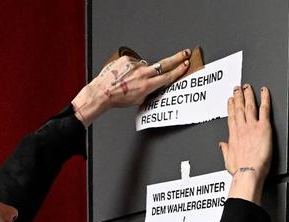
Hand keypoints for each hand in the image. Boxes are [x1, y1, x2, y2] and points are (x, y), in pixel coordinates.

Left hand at [72, 48, 191, 125]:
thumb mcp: (137, 100)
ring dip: (142, 71)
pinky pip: (133, 63)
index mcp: (147, 85)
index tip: (185, 65)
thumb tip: (153, 85)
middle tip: (186, 53)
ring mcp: (134, 66)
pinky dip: (131, 68)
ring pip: (145, 65)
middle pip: (164, 64)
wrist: (102, 91)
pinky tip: (125, 74)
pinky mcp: (126, 60)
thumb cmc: (118, 98)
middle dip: (177, 58)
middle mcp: (142, 74)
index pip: (167, 76)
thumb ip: (148, 91)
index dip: (178, 70)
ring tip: (131, 79)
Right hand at [222, 85, 271, 205]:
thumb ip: (225, 150)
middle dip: (238, 97)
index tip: (230, 101)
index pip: (231, 117)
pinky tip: (265, 92)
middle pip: (239, 108)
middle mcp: (241, 128)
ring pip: (249, 106)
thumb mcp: (228, 161)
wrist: (248, 173)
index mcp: (233, 136)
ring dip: (248, 95)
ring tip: (248, 87)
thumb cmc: (240, 170)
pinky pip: (264, 109)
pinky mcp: (263, 127)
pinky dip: (265, 99)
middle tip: (237, 88)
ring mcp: (252, 126)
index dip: (230, 107)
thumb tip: (222, 145)